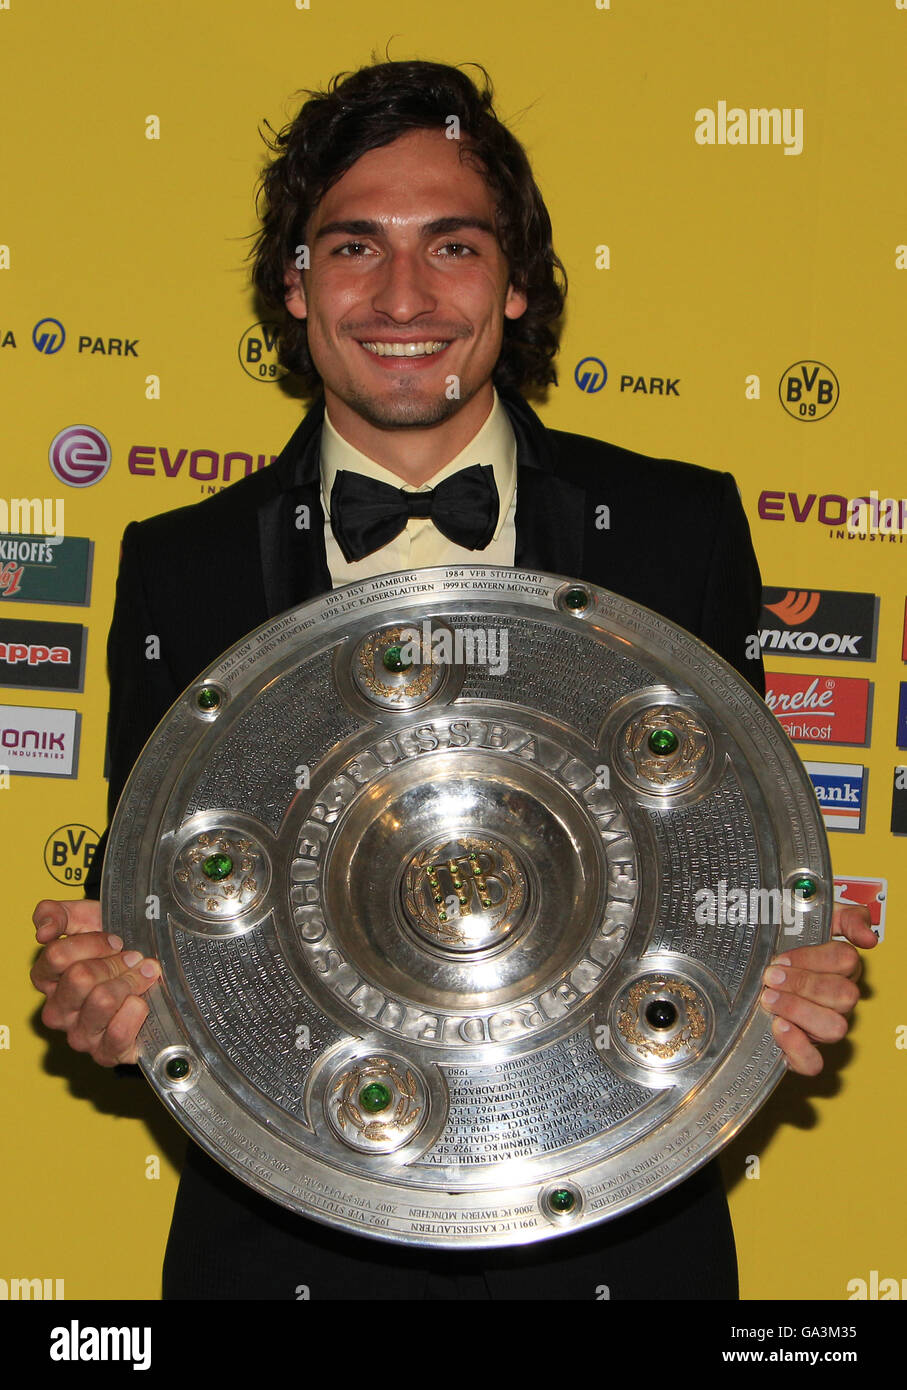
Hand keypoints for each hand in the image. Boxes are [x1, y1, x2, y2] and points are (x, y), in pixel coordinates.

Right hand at [30, 898, 159, 1066]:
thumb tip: (44, 931)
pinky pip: (117, 1034)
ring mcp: (81, 1035)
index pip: (56, 956)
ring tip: (145, 975)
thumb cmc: (120, 947)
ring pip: (101, 1001)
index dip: (93, 943)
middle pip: (79, 977)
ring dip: (131, 982)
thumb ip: (56, 914)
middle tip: (135, 958)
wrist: (156, 969)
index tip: (117, 939)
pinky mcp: (107, 1053)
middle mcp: (59, 1010)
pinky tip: (144, 1003)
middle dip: (115, 962)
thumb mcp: (89, 919)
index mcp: (49, 979)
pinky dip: (136, 1012)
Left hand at [760, 904, 876, 1074]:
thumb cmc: (772, 939)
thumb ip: (842, 916)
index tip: (781, 958)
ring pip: (834, 1028)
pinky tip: (779, 1029)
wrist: (736, 966)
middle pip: (844, 996)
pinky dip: (798, 1049)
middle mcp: (834, 997)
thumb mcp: (801, 912)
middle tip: (771, 978)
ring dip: (799, 1012)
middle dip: (804, 985)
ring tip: (769, 999)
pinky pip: (812, 1063)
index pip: (846, 961)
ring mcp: (820, 1025)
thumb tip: (868, 938)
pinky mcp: (801, 1050)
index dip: (814, 959)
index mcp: (838, 965)